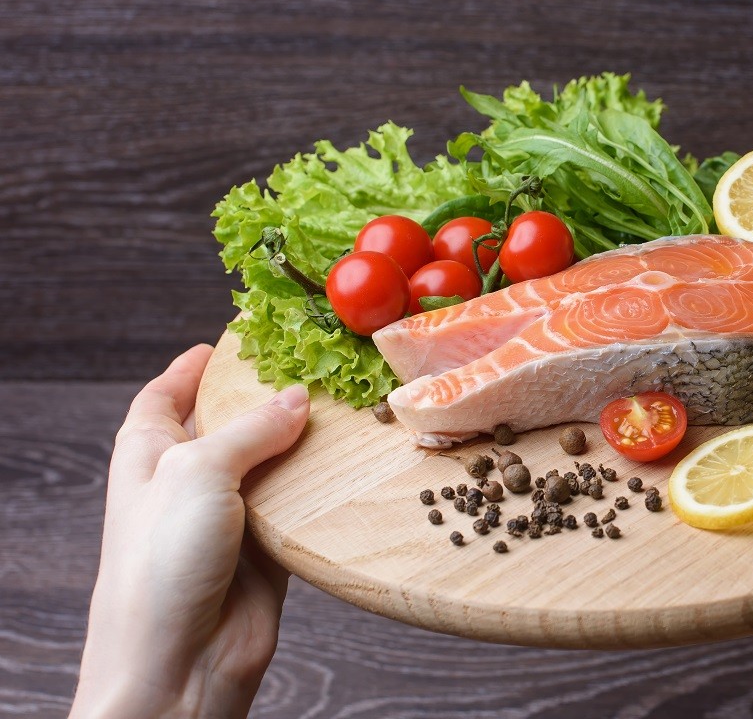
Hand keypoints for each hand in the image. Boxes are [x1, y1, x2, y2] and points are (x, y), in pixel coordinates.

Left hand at [71, 345, 309, 717]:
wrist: (179, 664)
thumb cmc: (160, 566)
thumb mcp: (198, 472)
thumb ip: (251, 429)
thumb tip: (295, 400)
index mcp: (149, 451)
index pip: (169, 393)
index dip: (196, 365)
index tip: (235, 340)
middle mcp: (188, 479)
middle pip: (229, 422)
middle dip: (265, 396)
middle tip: (313, 365)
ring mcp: (229, 513)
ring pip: (273, 461)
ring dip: (302, 441)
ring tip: (344, 406)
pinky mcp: (268, 547)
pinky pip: (300, 503)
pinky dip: (322, 486)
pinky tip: (349, 463)